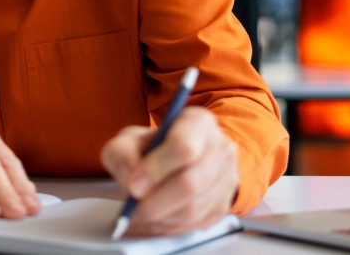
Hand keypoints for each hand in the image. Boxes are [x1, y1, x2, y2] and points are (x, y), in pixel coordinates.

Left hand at [101, 107, 238, 235]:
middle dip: (155, 201)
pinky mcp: (223, 205)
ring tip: (142, 211)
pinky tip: (156, 217)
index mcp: (198, 123)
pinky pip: (195, 224)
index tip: (134, 183)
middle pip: (190, 184)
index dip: (156, 169)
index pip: (184, 147)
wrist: (177, 160)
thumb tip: (132, 181)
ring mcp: (226, 179)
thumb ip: (122, 154)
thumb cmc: (154, 148)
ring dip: (161, 217)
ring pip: (193, 209)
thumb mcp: (129, 140)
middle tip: (134, 206)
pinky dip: (170, 226)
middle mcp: (220, 149)